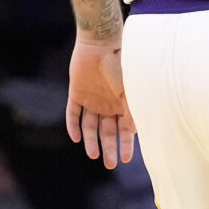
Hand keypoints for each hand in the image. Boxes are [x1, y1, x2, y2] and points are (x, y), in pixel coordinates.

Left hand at [66, 37, 135, 170]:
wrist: (101, 43)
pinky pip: (73, 113)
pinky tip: (75, 138)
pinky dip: (73, 126)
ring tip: (93, 154)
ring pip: (90, 126)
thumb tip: (135, 132)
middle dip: (109, 148)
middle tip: (109, 165)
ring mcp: (92, 100)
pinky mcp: (76, 93)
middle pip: (108, 131)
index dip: (125, 145)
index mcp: (123, 104)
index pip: (125, 130)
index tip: (125, 160)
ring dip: (91, 140)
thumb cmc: (121, 64)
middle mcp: (108, 104)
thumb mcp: (130, 89)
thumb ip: (132, 109)